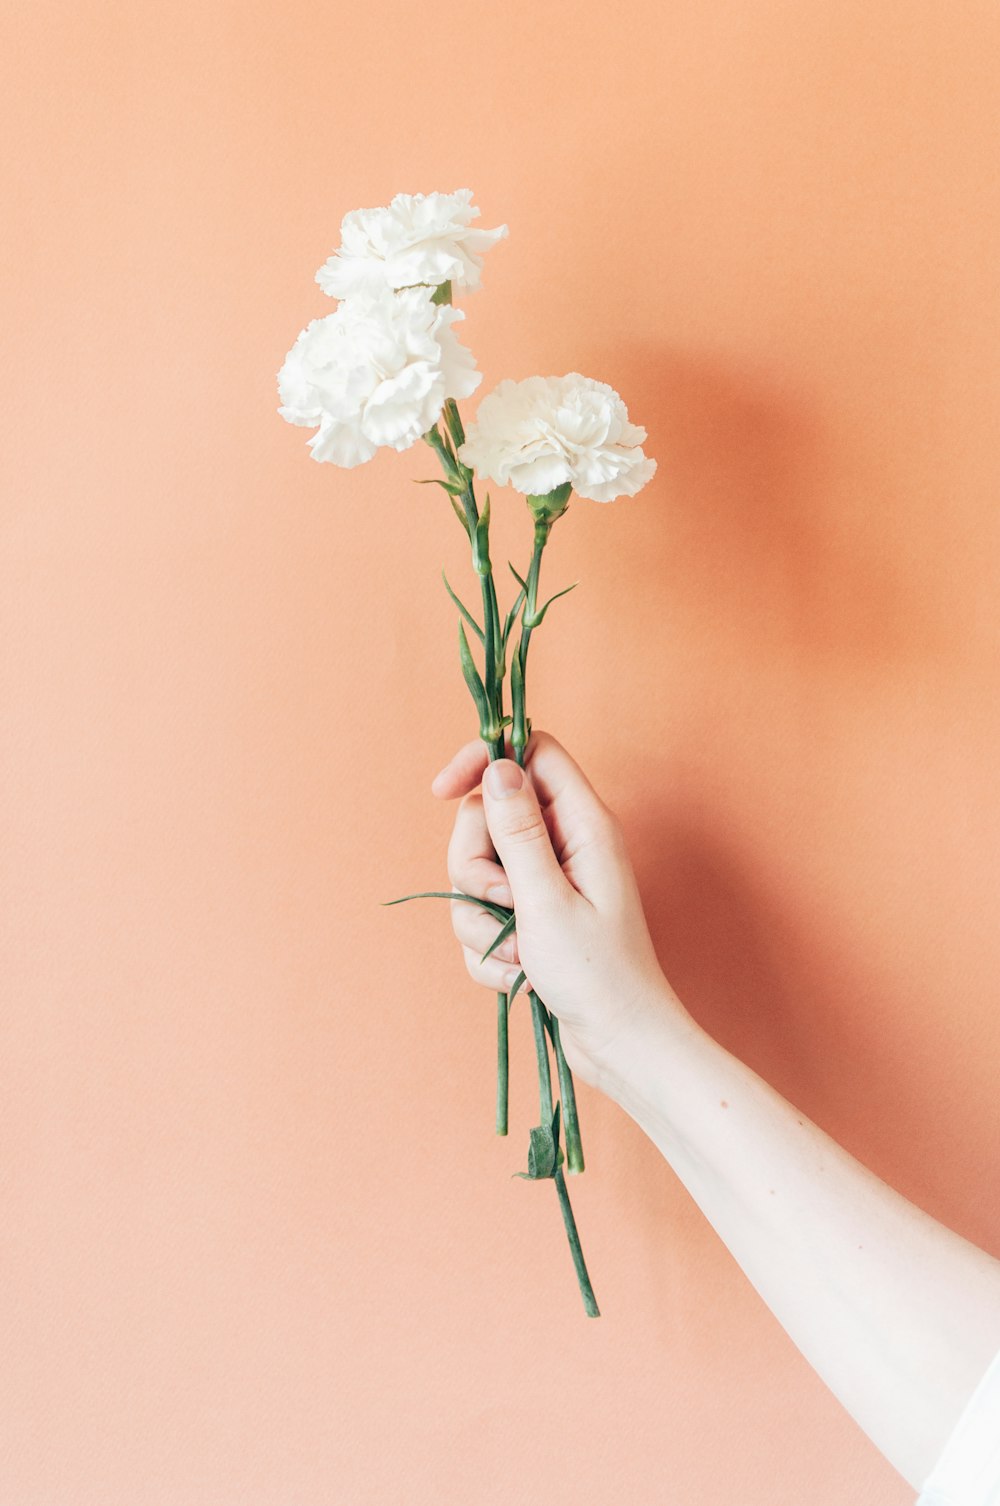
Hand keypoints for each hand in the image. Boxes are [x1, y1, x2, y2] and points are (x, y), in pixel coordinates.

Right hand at [431, 730, 690, 1091]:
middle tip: (507, 904)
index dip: (484, 759)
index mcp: (582, 825)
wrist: (620, 1045)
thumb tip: (498, 767)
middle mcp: (563, 846)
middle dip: (476, 868)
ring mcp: (544, 884)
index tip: (443, 790)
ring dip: (482, 921)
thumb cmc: (599, 975)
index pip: (529, 754)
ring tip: (519, 955)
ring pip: (474, 874)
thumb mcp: (547, 899)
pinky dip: (489, 952)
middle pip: (486, 818)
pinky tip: (521, 977)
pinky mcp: (528, 921)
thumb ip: (518, 831)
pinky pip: (479, 918)